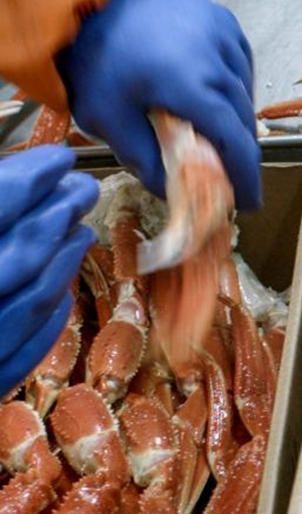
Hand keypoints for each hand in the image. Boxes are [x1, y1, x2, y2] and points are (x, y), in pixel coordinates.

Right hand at [0, 147, 97, 394]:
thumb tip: (8, 182)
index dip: (29, 177)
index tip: (58, 158)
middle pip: (17, 254)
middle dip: (57, 216)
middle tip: (82, 189)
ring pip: (28, 302)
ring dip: (62, 263)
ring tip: (80, 232)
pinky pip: (18, 355)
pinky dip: (45, 321)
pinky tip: (58, 294)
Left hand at [59, 0, 260, 208]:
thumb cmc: (95, 53)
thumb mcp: (104, 115)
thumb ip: (141, 158)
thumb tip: (171, 193)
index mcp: (190, 85)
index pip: (235, 142)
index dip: (245, 178)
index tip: (248, 202)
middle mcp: (217, 60)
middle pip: (244, 122)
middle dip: (237, 153)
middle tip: (224, 175)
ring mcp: (225, 38)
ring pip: (245, 95)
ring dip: (235, 120)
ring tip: (213, 133)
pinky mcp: (225, 24)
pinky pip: (241, 69)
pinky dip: (232, 89)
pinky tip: (210, 95)